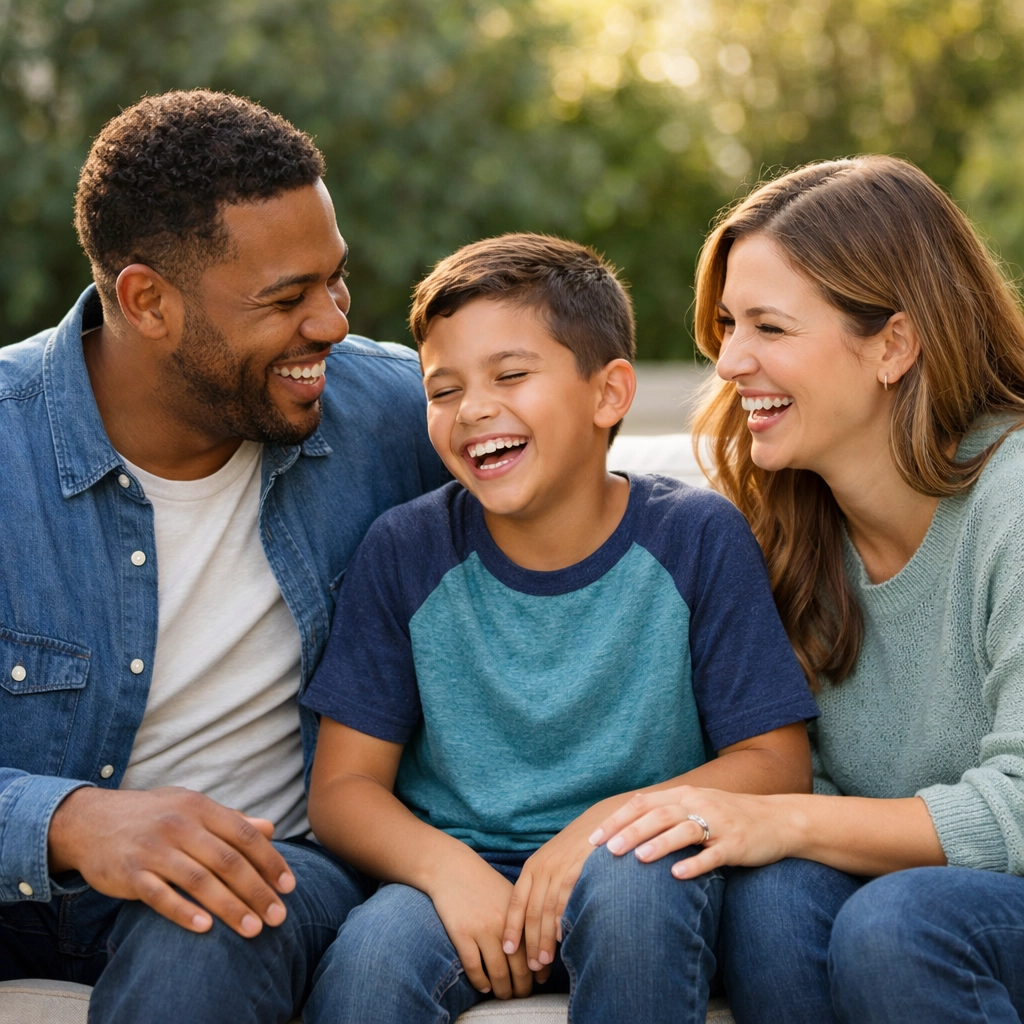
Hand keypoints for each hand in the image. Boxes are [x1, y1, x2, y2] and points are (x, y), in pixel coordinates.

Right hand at [47, 786, 294, 937]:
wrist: (91, 821)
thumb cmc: (153, 815)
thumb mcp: (192, 807)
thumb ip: (230, 820)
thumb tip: (270, 828)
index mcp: (200, 808)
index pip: (245, 836)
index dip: (270, 862)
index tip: (289, 887)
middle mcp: (179, 825)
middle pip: (228, 861)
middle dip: (257, 891)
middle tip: (278, 917)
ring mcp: (153, 849)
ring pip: (199, 881)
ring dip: (230, 907)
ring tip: (253, 929)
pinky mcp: (130, 873)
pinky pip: (160, 897)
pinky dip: (184, 912)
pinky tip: (206, 928)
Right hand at [428, 849, 533, 999]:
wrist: (452, 868)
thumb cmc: (483, 882)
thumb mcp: (509, 894)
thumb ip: (523, 917)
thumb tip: (538, 945)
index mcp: (519, 913)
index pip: (536, 950)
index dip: (539, 971)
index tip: (539, 981)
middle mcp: (504, 923)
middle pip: (520, 967)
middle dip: (523, 987)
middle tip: (521, 994)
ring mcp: (482, 929)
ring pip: (498, 973)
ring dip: (503, 991)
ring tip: (503, 995)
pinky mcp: (461, 933)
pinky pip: (474, 967)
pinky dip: (480, 982)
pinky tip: (484, 986)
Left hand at [502, 819, 595, 975]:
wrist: (603, 820)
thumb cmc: (578, 845)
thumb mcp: (554, 859)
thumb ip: (544, 884)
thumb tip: (540, 918)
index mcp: (533, 866)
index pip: (516, 901)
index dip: (511, 927)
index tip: (507, 950)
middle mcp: (543, 868)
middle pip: (531, 912)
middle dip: (529, 942)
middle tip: (530, 966)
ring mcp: (560, 869)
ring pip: (547, 912)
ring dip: (544, 940)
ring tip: (543, 961)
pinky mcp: (578, 871)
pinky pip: (566, 902)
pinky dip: (563, 923)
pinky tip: (563, 940)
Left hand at [588, 785, 791, 879]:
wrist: (778, 820)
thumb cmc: (729, 817)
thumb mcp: (697, 807)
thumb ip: (666, 813)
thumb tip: (626, 826)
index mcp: (685, 795)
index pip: (643, 803)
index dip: (618, 819)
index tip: (595, 839)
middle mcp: (699, 804)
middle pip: (659, 815)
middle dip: (631, 832)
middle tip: (607, 850)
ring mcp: (720, 824)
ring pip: (684, 831)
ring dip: (659, 844)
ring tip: (638, 858)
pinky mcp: (737, 844)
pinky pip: (714, 855)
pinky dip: (695, 864)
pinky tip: (677, 875)